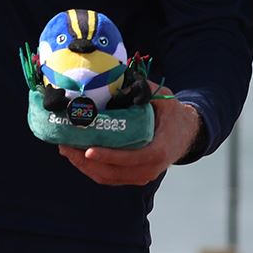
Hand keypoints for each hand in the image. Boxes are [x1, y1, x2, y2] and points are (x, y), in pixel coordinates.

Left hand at [58, 89, 199, 186]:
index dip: (108, 156)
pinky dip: (91, 169)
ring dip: (84, 167)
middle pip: (112, 173)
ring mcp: (142, 176)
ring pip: (107, 178)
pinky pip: (110, 177)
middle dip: (85, 162)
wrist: (187, 133)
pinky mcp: (134, 177)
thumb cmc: (172, 115)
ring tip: (66, 149)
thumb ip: (142, 89)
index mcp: (158, 150)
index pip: (131, 158)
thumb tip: (117, 75)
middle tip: (65, 146)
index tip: (88, 150)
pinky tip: (77, 155)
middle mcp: (150, 169)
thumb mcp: (163, 99)